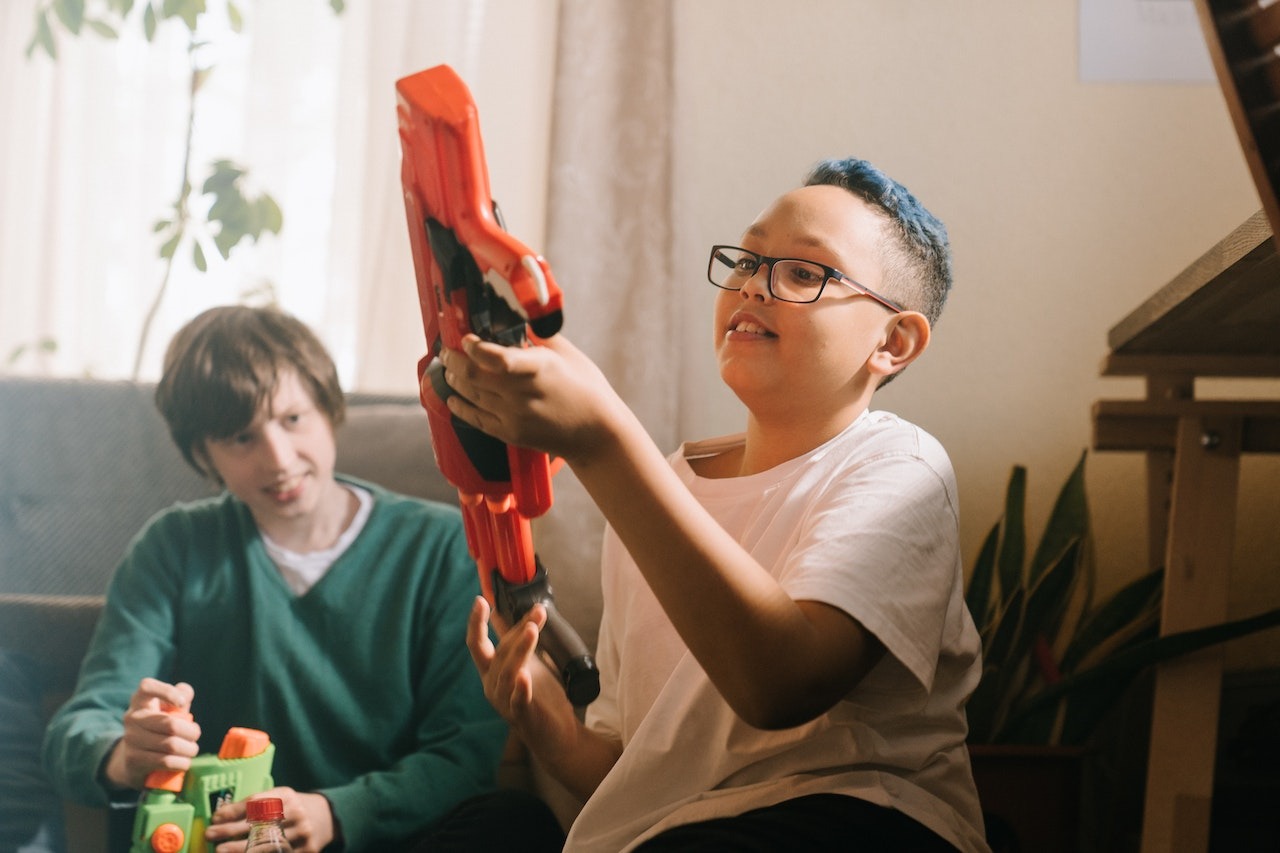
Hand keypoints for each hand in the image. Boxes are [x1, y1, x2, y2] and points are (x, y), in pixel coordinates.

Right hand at [103, 678, 199, 789]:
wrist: (134, 758)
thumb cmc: (159, 725)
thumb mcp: (169, 708)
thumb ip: (181, 695)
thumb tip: (185, 692)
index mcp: (140, 700)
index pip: (147, 687)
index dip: (168, 692)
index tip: (182, 703)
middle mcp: (132, 717)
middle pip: (171, 724)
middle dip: (191, 732)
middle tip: (195, 735)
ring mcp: (131, 739)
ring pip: (171, 745)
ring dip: (189, 750)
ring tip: (192, 750)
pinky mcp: (134, 759)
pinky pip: (166, 761)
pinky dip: (181, 762)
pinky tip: (184, 761)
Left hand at [207, 788, 335, 852]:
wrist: (326, 817)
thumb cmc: (293, 807)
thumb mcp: (280, 797)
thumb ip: (258, 804)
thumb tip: (222, 816)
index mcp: (286, 796)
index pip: (256, 802)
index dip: (233, 810)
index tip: (215, 817)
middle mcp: (296, 812)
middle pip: (258, 823)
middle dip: (230, 831)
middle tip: (210, 834)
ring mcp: (302, 832)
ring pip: (266, 845)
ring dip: (239, 849)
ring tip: (220, 850)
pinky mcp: (307, 850)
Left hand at [437, 334, 621, 464]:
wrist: (597, 433)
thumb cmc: (586, 388)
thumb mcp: (566, 354)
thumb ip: (538, 336)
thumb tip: (515, 319)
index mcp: (539, 368)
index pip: (497, 358)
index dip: (474, 347)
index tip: (465, 338)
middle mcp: (522, 394)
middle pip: (474, 376)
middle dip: (454, 361)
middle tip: (446, 351)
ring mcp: (515, 417)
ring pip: (471, 396)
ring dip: (454, 381)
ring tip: (448, 369)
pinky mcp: (512, 434)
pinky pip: (477, 420)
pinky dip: (461, 408)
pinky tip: (453, 399)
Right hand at [466, 597, 579, 755]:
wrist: (556, 733)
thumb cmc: (538, 695)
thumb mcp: (525, 660)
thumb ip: (512, 638)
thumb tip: (500, 611)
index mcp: (491, 671)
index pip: (477, 644)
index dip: (476, 623)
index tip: (480, 600)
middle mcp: (492, 685)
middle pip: (498, 653)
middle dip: (516, 630)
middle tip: (537, 612)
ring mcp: (505, 702)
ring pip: (508, 672)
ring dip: (520, 649)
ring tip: (533, 630)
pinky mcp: (523, 717)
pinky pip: (518, 701)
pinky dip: (521, 688)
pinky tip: (525, 677)